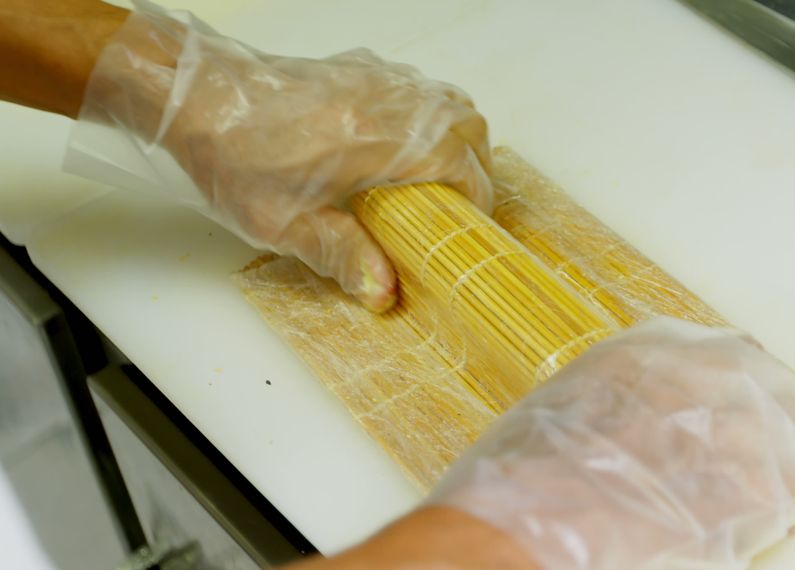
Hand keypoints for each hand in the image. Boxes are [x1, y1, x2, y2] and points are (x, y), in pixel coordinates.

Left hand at [75, 0, 492, 310]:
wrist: (193, 98)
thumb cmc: (234, 158)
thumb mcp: (286, 224)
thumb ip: (344, 257)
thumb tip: (385, 293)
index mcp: (380, 142)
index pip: (462, 163)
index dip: (475, 198)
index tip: (467, 226)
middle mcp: (389, 102)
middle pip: (468, 125)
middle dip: (475, 166)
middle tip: (457, 205)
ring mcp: (376, 78)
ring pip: (448, 100)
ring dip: (456, 138)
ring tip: (435, 178)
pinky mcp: (358, 68)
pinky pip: (417, 87)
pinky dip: (428, 115)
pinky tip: (399, 144)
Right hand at [428, 317, 794, 569]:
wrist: (539, 520)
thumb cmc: (533, 472)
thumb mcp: (571, 398)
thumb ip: (626, 392)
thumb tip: (649, 414)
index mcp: (657, 346)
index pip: (728, 353)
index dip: (731, 394)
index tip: (729, 414)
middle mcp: (709, 371)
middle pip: (773, 387)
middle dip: (764, 424)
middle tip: (744, 460)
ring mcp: (743, 424)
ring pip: (793, 438)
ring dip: (775, 468)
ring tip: (748, 497)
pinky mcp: (764, 484)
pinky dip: (787, 508)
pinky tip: (763, 520)